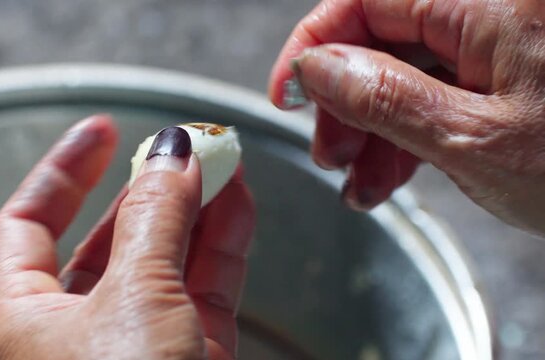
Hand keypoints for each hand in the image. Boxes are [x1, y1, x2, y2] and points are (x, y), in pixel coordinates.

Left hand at [0, 116, 254, 358]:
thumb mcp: (134, 298)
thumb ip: (155, 220)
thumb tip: (173, 153)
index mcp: (28, 318)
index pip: (26, 226)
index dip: (62, 172)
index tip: (102, 131)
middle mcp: (81, 329)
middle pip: (111, 237)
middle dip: (148, 186)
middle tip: (181, 144)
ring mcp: (141, 341)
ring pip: (166, 259)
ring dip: (196, 207)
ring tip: (221, 159)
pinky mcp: (193, 353)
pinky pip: (205, 285)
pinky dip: (223, 243)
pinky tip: (237, 201)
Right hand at [269, 0, 544, 235]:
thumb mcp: (473, 140)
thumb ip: (385, 98)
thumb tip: (318, 69)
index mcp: (490, 1)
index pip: (366, 0)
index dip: (315, 47)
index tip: (288, 94)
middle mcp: (496, 9)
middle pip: (383, 37)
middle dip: (344, 100)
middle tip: (327, 152)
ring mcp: (504, 43)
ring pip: (409, 72)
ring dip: (373, 129)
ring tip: (360, 183)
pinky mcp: (513, 74)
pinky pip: (443, 93)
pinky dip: (411, 136)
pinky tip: (393, 176)